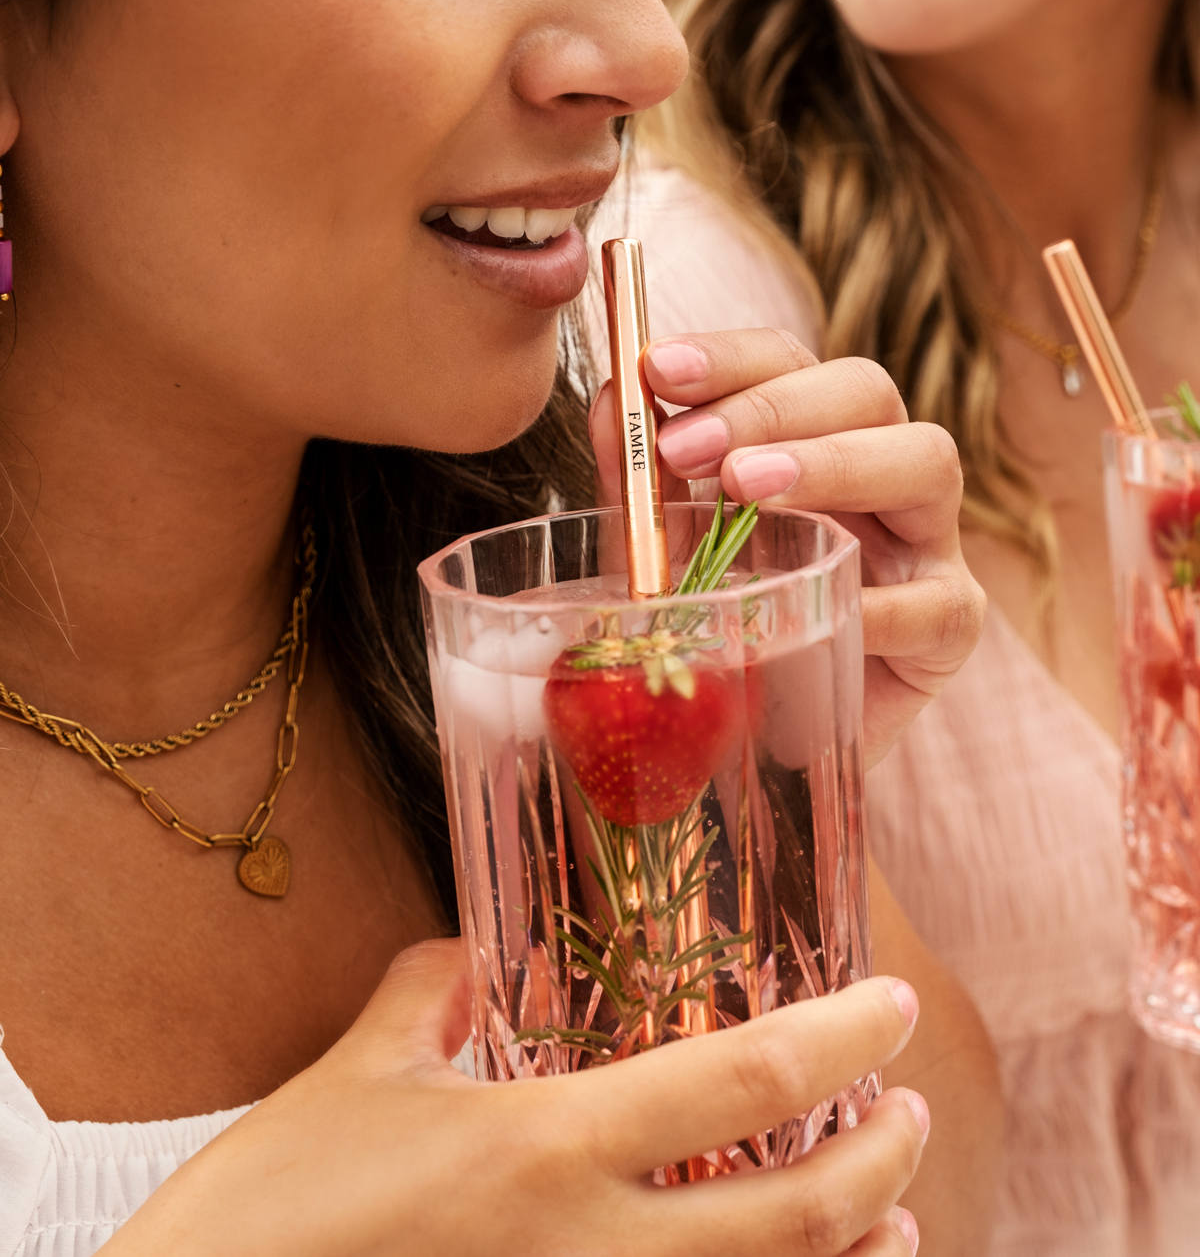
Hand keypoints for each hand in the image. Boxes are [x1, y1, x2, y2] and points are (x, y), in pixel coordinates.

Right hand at [105, 940, 926, 1256]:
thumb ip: (431, 997)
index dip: (836, 1038)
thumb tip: (473, 955)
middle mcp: (591, 1255)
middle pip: (794, 1219)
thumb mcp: (353, 1077)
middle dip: (878, 1160)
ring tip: (895, 1221)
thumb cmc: (274, 1212)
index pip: (738, 1082)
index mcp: (546, 1150)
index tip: (889, 1006)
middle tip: (910, 1110)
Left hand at [590, 329, 985, 764]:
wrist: (756, 748)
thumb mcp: (664, 553)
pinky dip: (875, 600)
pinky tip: (816, 606)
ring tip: (747, 487)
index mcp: (811, 441)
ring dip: (834, 461)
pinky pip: (935, 601)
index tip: (656, 369)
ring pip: (928, 459)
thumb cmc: (717, 632)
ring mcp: (925, 546)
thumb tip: (610, 403)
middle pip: (866, 391)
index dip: (728, 356)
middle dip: (770, 406)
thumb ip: (642, 483)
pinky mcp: (947, 628)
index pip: (787, 362)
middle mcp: (878, 477)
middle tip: (686, 447)